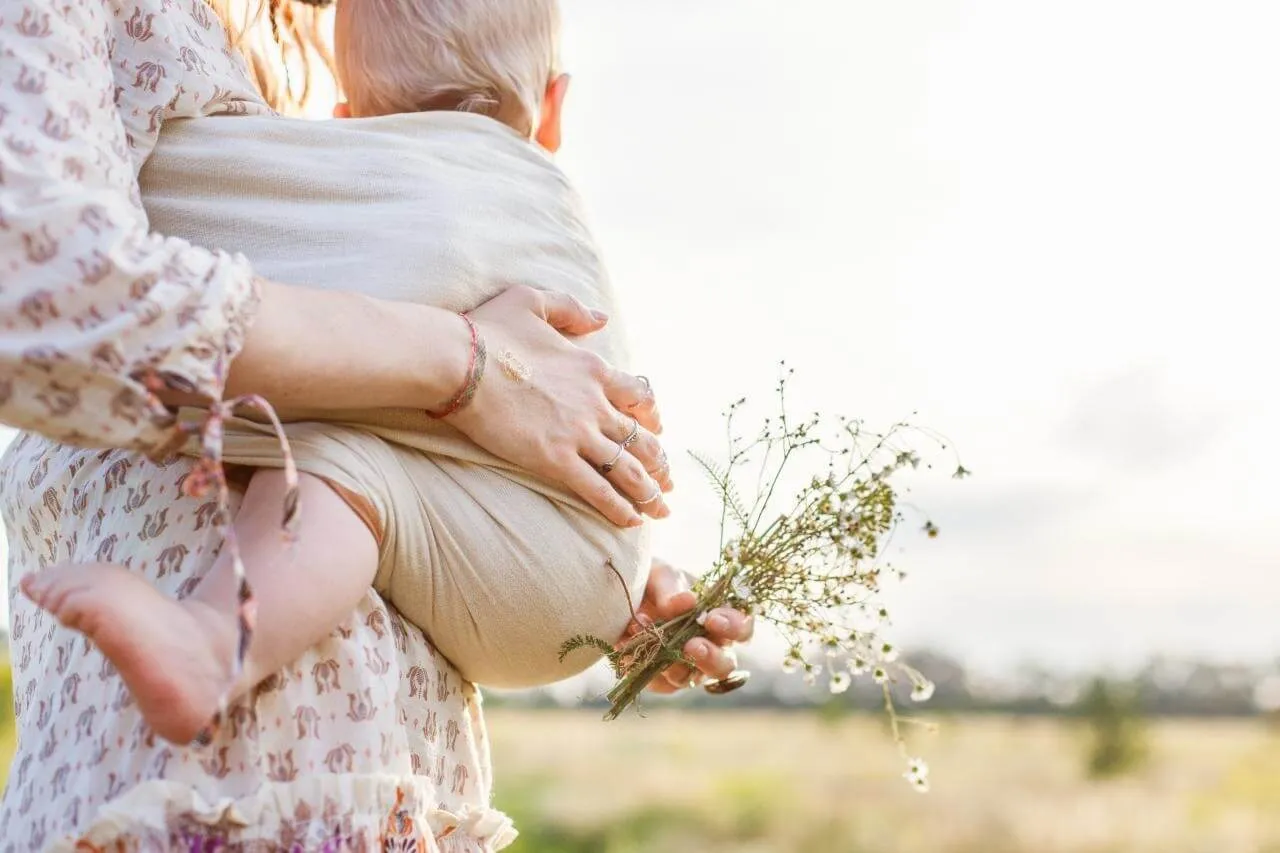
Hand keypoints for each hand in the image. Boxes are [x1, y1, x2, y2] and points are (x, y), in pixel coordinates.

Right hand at [449, 285, 671, 525]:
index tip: (656, 430)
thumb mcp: (532, 301)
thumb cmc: (488, 331)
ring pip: (628, 468)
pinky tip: (632, 522)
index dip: (651, 416)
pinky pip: (598, 489)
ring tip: (660, 509)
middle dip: (659, 463)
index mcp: (593, 369)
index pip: (638, 396)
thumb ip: (571, 309)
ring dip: (649, 492)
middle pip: (641, 438)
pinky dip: (619, 508)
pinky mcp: (556, 459)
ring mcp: (578, 433)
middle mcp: (595, 403)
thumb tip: (602, 319)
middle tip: (668, 481)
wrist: (460, 362)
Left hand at [622, 558, 753, 693]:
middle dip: (710, 657)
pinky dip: (644, 665)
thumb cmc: (654, 582)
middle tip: (691, 645)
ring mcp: (687, 667)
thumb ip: (672, 589)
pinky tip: (629, 646)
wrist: (621, 597)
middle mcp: (710, 647)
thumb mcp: (661, 576)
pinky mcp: (662, 680)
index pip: (742, 629)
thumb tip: (688, 601)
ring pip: (691, 678)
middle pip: (725, 665)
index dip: (734, 628)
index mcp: (720, 618)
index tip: (712, 619)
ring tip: (650, 641)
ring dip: (671, 662)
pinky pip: (660, 682)